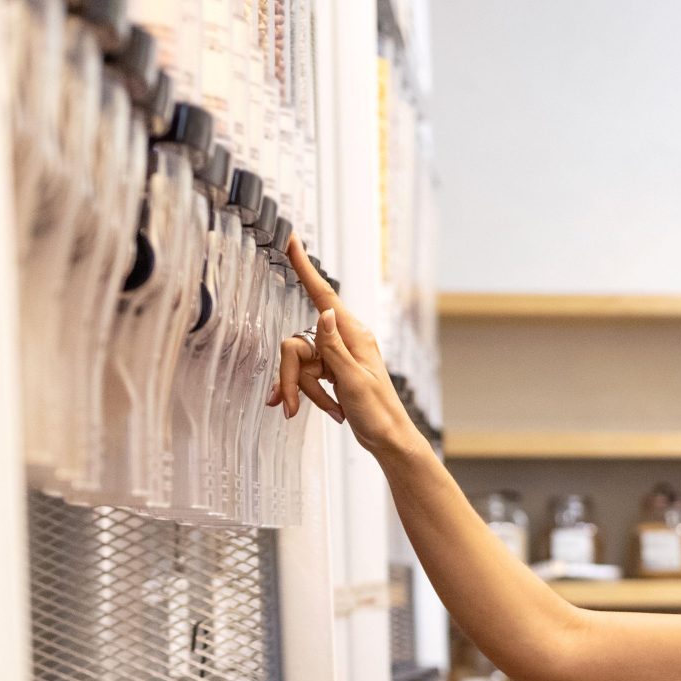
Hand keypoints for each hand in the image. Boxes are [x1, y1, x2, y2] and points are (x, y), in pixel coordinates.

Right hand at [275, 240, 414, 463]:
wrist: (388, 440)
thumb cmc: (379, 412)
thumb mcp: (354, 379)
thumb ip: (334, 346)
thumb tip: (325, 311)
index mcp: (354, 335)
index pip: (324, 295)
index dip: (305, 268)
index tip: (292, 241)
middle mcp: (344, 340)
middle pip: (297, 344)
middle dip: (293, 377)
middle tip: (292, 405)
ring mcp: (336, 357)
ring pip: (299, 363)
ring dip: (305, 391)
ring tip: (329, 411)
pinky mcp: (331, 372)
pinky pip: (306, 375)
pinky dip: (306, 394)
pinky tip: (308, 410)